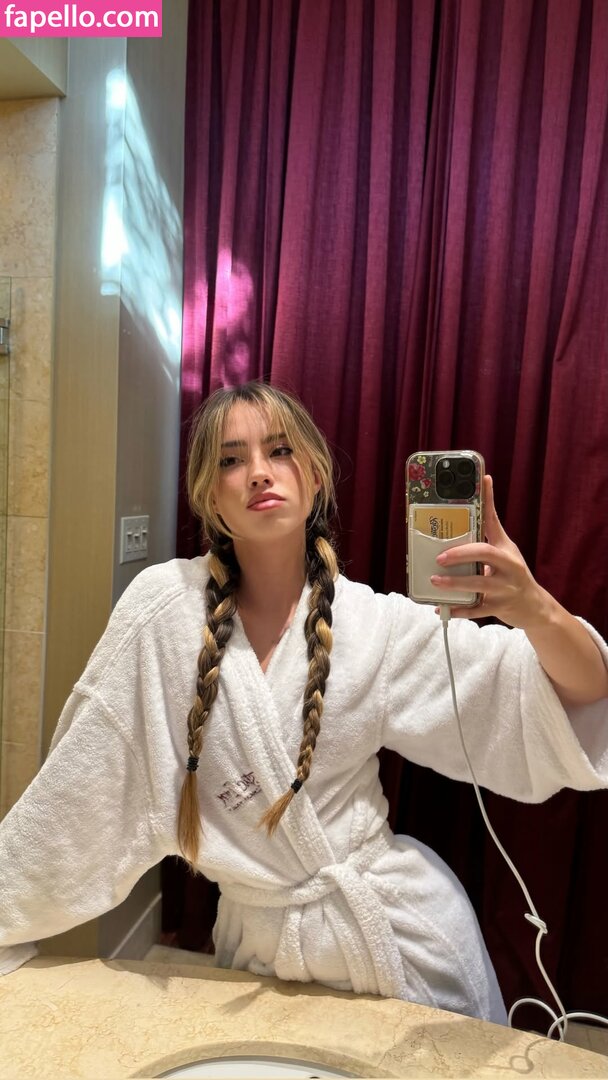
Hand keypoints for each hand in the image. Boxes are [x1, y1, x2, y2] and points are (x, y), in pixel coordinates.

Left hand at [430, 476, 549, 628]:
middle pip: (484, 553)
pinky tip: (443, 608)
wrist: (535, 607)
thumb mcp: (506, 552)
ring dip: (454, 583)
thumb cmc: (513, 575)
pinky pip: (476, 609)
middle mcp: (509, 566)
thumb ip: (488, 533)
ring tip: (435, 581)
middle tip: (440, 557)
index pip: (494, 520)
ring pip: (478, 584)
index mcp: (505, 549)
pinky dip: (458, 609)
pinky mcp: (500, 608)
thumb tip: (473, 505)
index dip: (487, 500)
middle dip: (460, 553)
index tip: (481, 481)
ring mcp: (505, 588)